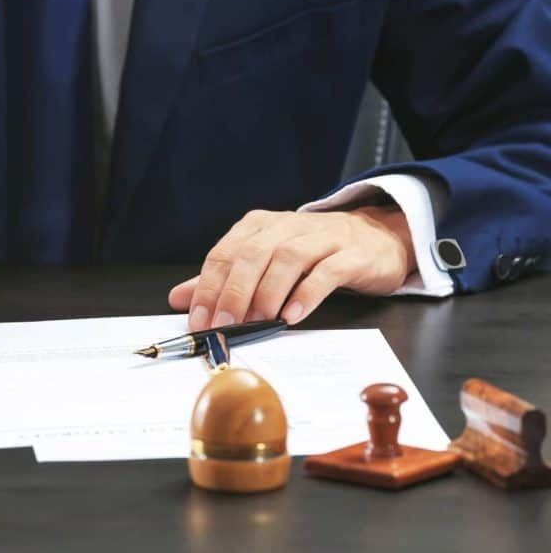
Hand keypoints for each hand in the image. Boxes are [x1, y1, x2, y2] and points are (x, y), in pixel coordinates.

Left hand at [168, 207, 415, 327]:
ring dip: (268, 294)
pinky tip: (293, 315)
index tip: (199, 320)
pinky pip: (326, 272)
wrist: (374, 236)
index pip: (224, 254)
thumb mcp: (263, 260)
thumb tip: (179, 298)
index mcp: (259, 226)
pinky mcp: (351, 255)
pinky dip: (307, 294)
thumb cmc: (312, 252)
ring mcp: (321, 238)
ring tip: (258, 322)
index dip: (208, 288)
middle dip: (234, 292)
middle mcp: (287, 226)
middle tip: (224, 325)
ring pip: (287, 260)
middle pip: (252, 255)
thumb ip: (222, 279)